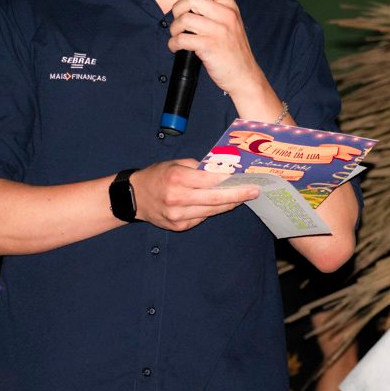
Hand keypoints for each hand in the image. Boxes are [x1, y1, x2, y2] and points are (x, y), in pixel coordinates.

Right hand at [131, 159, 258, 230]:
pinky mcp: (179, 226)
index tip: (246, 178)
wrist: (135, 197)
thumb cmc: (156, 176)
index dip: (230, 180)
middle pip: (215, 199)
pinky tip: (221, 204)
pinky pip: (202, 218)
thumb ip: (197, 168)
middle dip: (238, 195)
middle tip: (254, 192)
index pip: (210, 180)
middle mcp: (178, 199)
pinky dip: (212, 210)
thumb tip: (221, 171)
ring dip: (229, 204)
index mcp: (177, 179)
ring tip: (243, 197)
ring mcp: (178, 216)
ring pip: (211, 211)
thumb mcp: (174, 164)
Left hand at [169, 0, 263, 98]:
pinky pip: (182, 39)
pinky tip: (177, 48)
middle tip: (179, 21)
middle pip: (192, 0)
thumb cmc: (233, 50)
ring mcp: (219, 31)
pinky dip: (173, 44)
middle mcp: (227, 16)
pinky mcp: (209, 47)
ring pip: (184, 19)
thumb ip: (216, 10)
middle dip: (178, 10)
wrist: (244, 75)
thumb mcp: (231, 24)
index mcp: (231, 8)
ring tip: (177, 36)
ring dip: (174, 29)